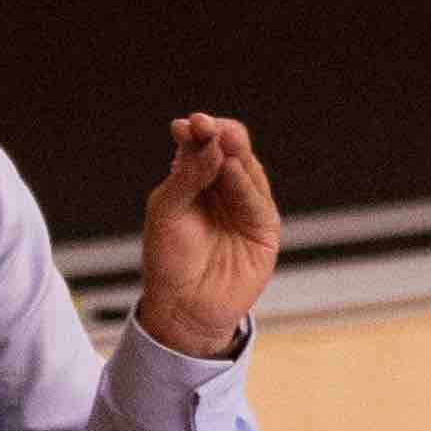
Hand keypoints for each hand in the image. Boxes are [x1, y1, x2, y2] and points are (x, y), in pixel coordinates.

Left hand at [135, 111, 278, 355]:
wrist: (183, 307)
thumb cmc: (169, 259)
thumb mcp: (167, 211)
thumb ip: (187, 176)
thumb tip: (210, 143)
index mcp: (195, 179)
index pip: (202, 145)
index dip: (198, 131)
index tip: (188, 124)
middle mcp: (222, 188)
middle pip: (229, 150)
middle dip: (220, 135)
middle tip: (209, 125)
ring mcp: (245, 206)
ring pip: (247, 169)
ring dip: (234, 152)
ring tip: (222, 139)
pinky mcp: (263, 228)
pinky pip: (256, 199)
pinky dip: (244, 181)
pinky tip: (231, 168)